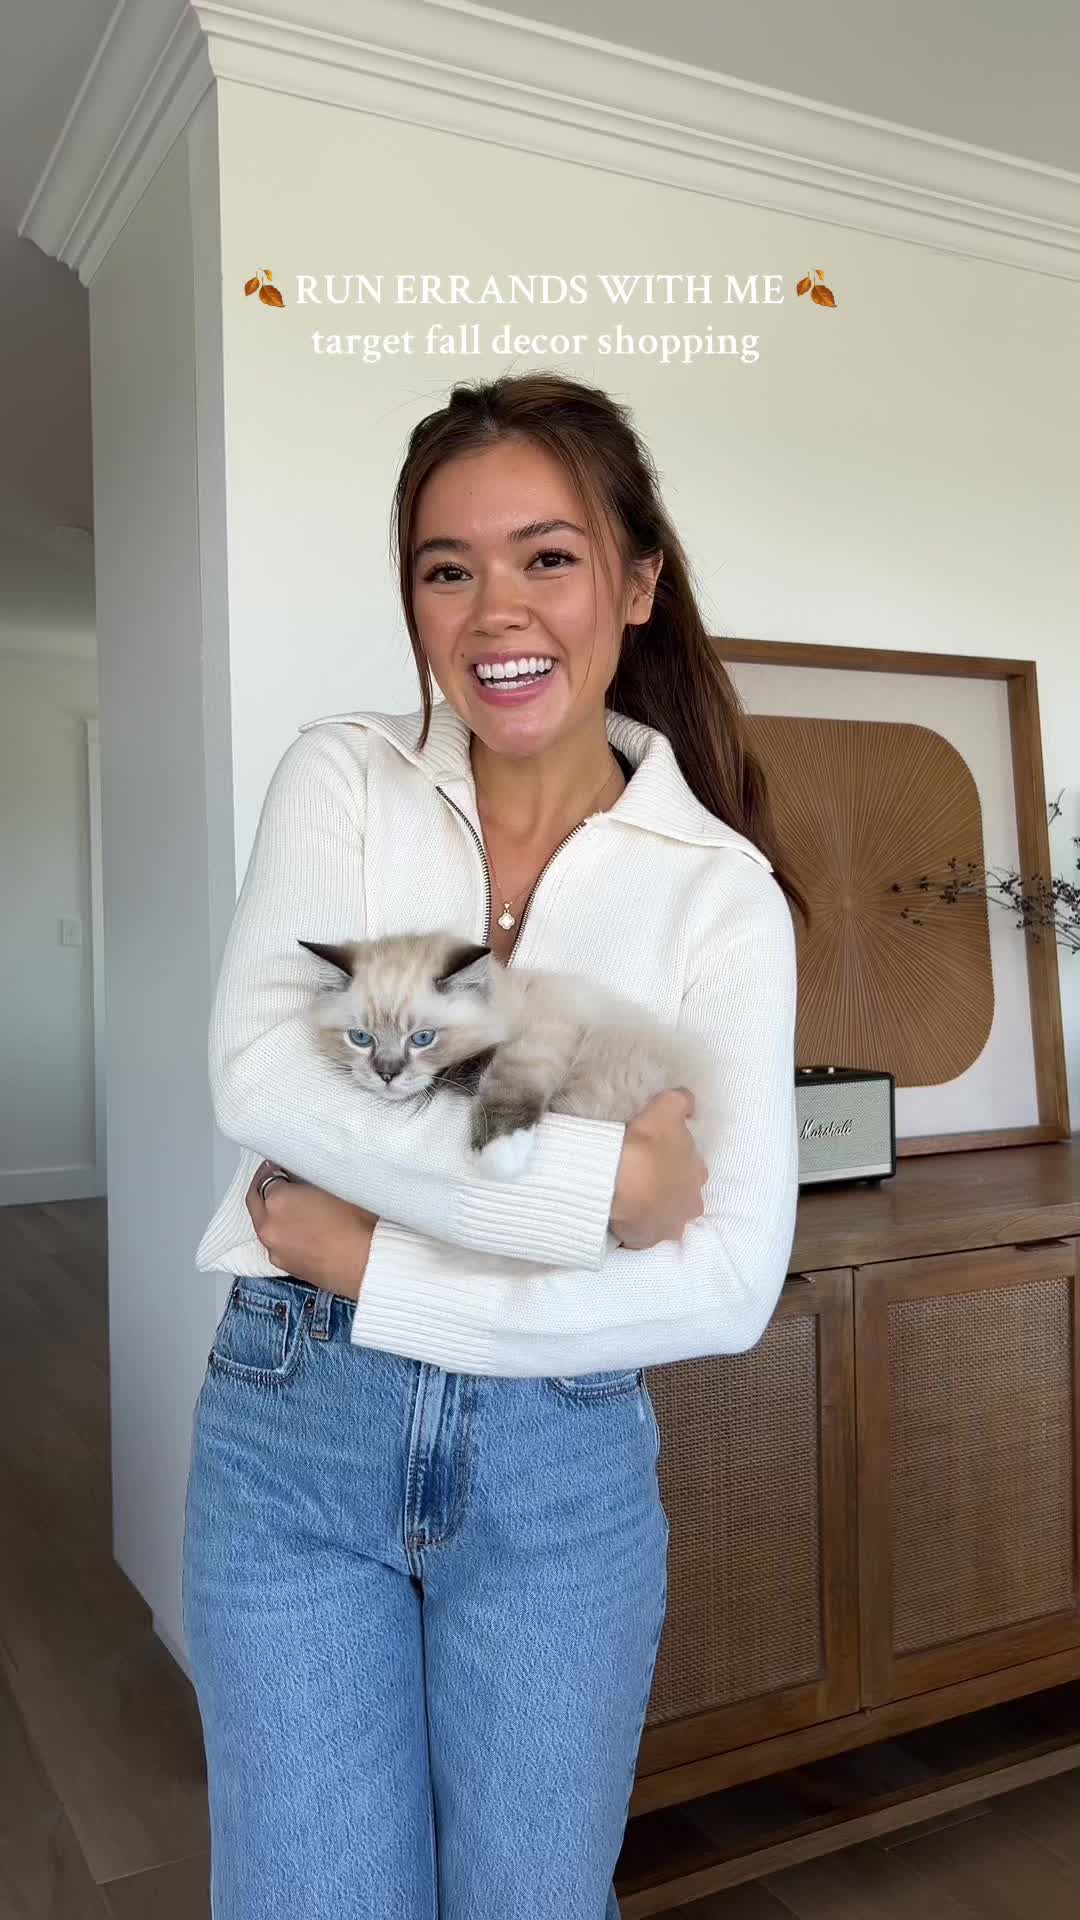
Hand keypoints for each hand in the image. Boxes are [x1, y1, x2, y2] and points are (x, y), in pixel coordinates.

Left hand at [246, 1162, 376, 1299]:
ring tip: (292, 1207)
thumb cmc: (358, 1224)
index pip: (268, 1177)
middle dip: (263, 1188)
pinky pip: (276, 1244)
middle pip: (255, 1200)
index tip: (282, 1166)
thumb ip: (307, 1183)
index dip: (275, 1169)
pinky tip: (301, 1231)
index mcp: (279, 1200)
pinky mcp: (284, 1266)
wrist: (368, 1263)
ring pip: (264, 1224)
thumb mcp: (333, 1187)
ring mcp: (274, 1249)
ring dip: (271, 1213)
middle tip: (276, 1179)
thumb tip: (301, 1182)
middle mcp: (269, 1225)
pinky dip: (282, 1234)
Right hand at [610, 1090, 707, 1249]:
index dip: (676, 1164)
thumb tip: (690, 1103)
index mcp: (698, 1175)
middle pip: (683, 1199)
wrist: (619, 1179)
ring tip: (634, 1201)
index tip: (659, 1159)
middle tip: (646, 1180)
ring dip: (654, 1213)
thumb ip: (682, 1101)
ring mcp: (669, 1227)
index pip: (693, 1170)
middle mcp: (690, 1205)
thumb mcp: (667, 1108)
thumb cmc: (647, 1144)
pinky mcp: (646, 1241)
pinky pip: (642, 1237)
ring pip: (666, 1220)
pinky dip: (635, 1229)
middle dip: (670, 1192)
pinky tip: (623, 1218)